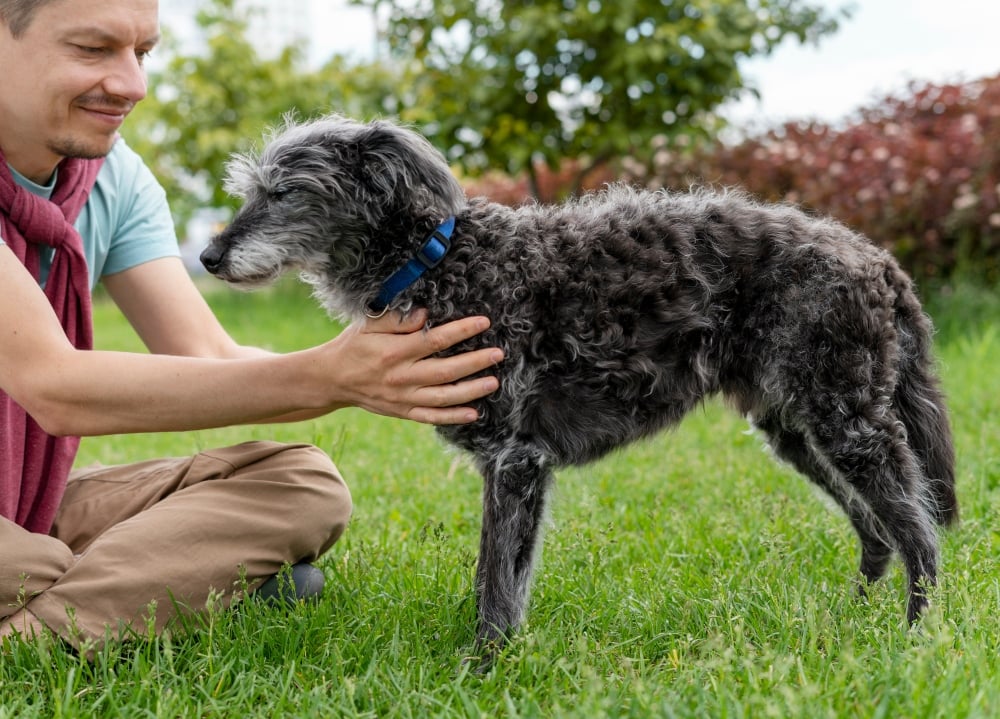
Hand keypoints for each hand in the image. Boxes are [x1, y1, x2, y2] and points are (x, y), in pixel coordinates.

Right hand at [327, 309, 502, 424]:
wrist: (331, 378)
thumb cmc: (354, 345)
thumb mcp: (369, 324)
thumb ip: (398, 319)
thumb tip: (426, 313)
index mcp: (395, 351)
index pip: (436, 340)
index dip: (462, 331)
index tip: (484, 323)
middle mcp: (401, 377)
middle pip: (446, 371)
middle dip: (475, 362)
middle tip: (498, 354)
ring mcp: (403, 398)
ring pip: (443, 397)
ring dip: (471, 391)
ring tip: (493, 382)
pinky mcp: (402, 412)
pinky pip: (432, 417)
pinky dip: (453, 417)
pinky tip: (475, 413)